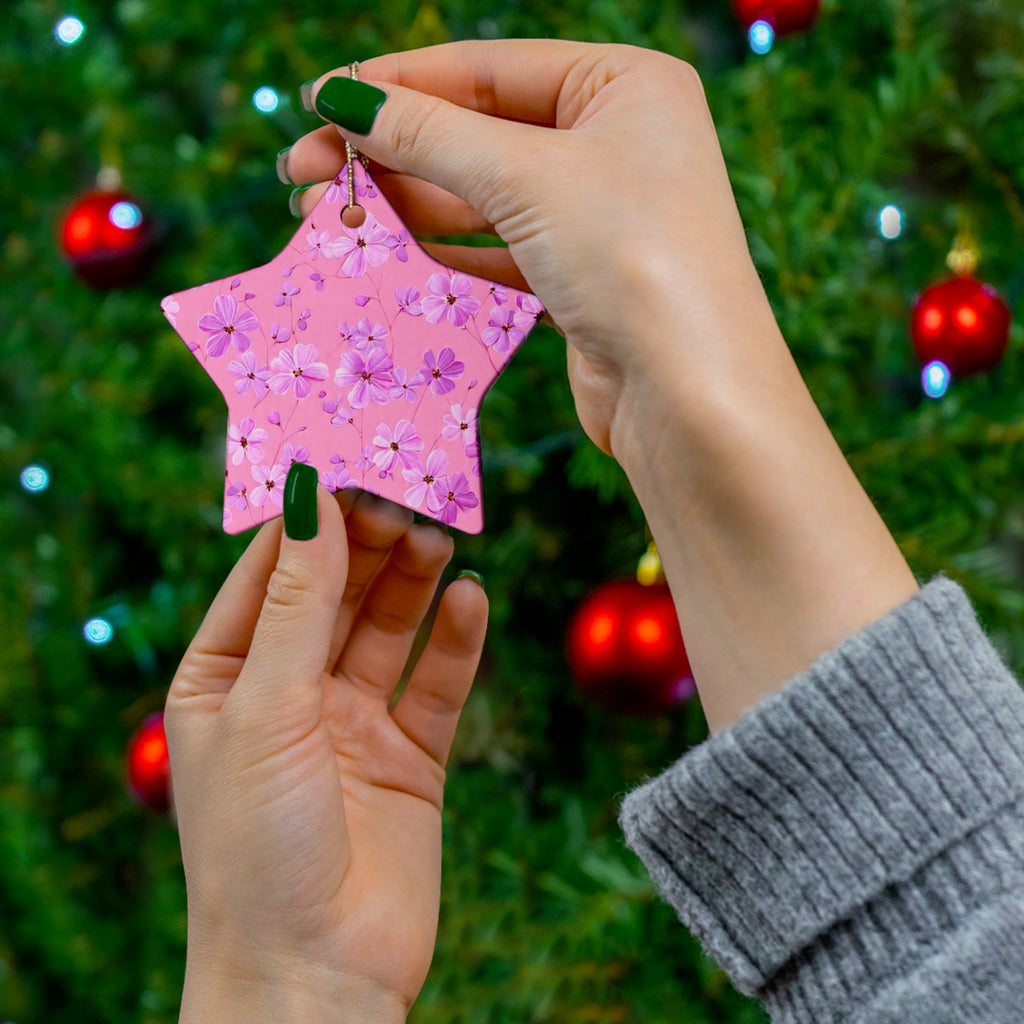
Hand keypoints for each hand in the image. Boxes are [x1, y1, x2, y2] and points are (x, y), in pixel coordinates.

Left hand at [165, 489, 486, 1022]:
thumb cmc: (257, 846)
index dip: (307, 519)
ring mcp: (352, 723)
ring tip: (440, 535)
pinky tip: (472, 599)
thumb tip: (310, 498)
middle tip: (408, 494)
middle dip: (368, 543)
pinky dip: (456, 641)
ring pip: (389, 628)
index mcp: (226, 678)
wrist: (316, 976)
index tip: (347, 459)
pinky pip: (437, 683)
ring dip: (413, 581)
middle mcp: (289, 693)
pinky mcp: (411, 756)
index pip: (268, 574)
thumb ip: (297, 603)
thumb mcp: (266, 707)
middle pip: (336, 593)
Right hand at [285, 41, 916, 730]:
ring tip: (327, 214)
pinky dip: (440, 250)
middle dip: (389, 151)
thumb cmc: (633, 259)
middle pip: (478, 132)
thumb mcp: (525, 177)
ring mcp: (599, 215)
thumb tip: (343, 97)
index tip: (319, 102)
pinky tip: (384, 253)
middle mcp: (616, 142)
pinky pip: (496, 249)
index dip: (397, 84)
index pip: (487, 68)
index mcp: (624, 85)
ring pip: (481, 196)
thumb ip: (429, 135)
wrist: (691, 396)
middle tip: (304, 172)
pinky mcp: (580, 278)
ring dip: (405, 204)